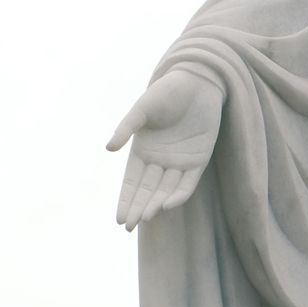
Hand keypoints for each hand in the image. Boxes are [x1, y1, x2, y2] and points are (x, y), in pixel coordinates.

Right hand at [107, 65, 224, 227]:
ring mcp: (179, 162)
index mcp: (143, 150)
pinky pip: (188, 183)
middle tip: (128, 226)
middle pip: (147, 190)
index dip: (125, 199)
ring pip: (165, 190)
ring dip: (155, 204)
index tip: (119, 218)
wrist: (199, 81)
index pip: (132, 181)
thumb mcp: (143, 108)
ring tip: (144, 217)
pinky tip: (167, 204)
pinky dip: (178, 194)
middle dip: (137, 208)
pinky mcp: (199, 160)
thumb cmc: (167, 92)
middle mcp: (160, 160)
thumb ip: (126, 128)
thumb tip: (108, 149)